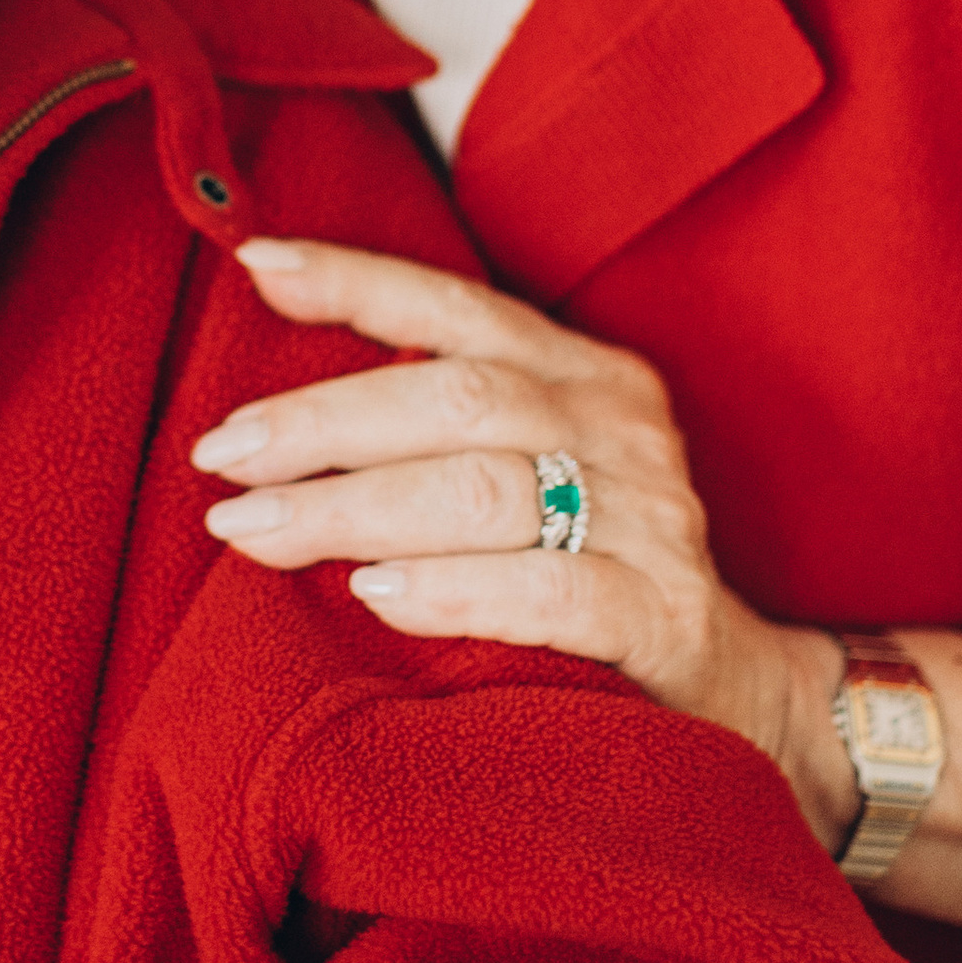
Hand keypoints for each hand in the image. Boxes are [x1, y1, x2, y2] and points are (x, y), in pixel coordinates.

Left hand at [193, 239, 851, 820]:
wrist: (739, 696)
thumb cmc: (588, 574)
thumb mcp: (527, 473)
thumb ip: (428, 420)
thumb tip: (270, 359)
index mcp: (585, 375)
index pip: (459, 306)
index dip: (358, 280)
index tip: (257, 266)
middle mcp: (622, 428)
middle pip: (455, 397)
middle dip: (322, 423)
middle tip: (221, 459)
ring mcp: (653, 521)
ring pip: (488, 488)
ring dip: (353, 507)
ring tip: (254, 529)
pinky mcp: (666, 617)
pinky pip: (550, 592)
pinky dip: (454, 589)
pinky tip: (374, 597)